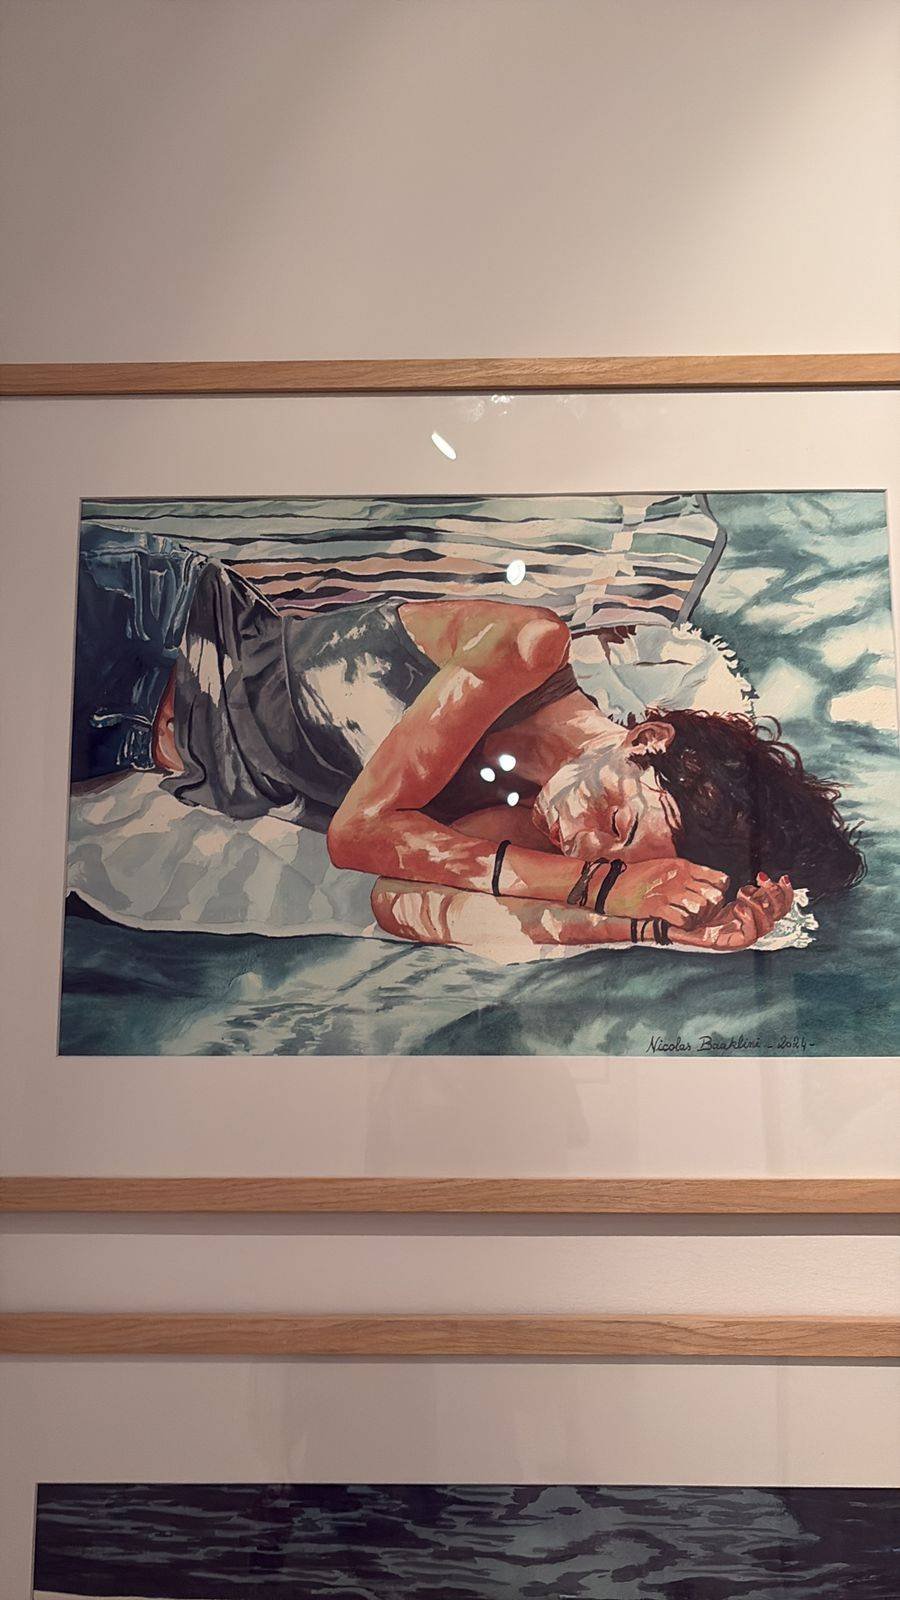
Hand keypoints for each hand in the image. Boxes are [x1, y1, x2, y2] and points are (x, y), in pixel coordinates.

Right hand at [604, 857, 728, 926]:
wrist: (611, 884)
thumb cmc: (640, 878)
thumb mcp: (668, 866)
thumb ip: (689, 874)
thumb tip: (710, 885)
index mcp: (685, 867)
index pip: (721, 880)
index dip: (720, 893)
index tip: (710, 900)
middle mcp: (680, 877)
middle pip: (714, 897)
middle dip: (711, 911)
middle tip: (699, 915)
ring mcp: (668, 891)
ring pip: (701, 909)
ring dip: (696, 918)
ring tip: (686, 919)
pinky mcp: (656, 906)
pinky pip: (683, 920)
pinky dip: (682, 925)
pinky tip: (674, 923)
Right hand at [672, 874, 793, 949]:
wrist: (697, 918)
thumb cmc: (688, 925)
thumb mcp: (683, 928)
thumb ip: (680, 929)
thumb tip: (674, 929)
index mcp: (732, 940)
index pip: (749, 936)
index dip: (749, 922)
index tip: (738, 907)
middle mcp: (748, 931)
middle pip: (767, 923)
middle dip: (760, 904)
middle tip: (744, 891)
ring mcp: (758, 918)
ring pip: (778, 912)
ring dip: (773, 894)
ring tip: (761, 878)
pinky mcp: (761, 905)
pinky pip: (780, 902)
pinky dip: (783, 891)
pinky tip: (781, 878)